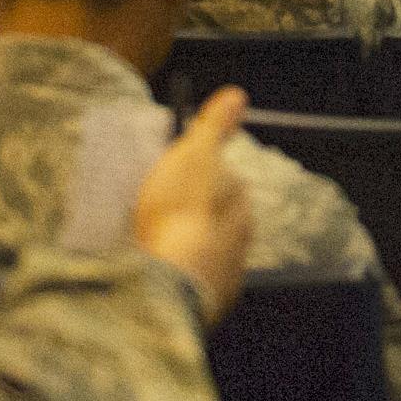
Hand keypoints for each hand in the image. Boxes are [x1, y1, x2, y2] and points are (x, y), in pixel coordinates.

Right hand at [133, 88, 255, 319]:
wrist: (171, 284)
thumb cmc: (178, 214)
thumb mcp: (194, 156)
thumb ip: (215, 127)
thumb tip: (238, 95)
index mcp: (241, 203)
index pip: (227, 181)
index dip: (201, 177)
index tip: (175, 180)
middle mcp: (243, 239)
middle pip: (220, 219)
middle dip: (199, 215)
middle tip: (162, 215)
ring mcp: (227, 275)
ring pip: (210, 252)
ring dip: (190, 249)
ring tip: (157, 248)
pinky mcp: (208, 305)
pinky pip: (195, 284)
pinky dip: (182, 278)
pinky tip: (161, 276)